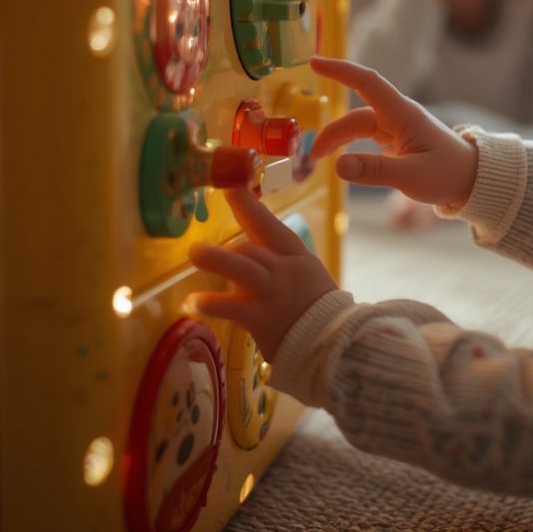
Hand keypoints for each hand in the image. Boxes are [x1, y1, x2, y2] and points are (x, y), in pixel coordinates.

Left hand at [187, 189, 337, 360]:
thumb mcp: (307, 277)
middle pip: (252, 248)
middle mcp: (284, 270)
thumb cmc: (318, 311)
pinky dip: (212, 303)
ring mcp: (273, 293)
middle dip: (227, 246)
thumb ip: (279, 264)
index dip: (250, 206)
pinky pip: (233, 307)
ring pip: (242, 267)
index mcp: (297, 258)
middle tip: (200, 245)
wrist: (338, 344)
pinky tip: (193, 302)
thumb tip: (245, 252)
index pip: (271, 226)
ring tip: (194, 253)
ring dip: (216, 259)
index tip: (232, 186)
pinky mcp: (263, 319)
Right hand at [310, 56, 477, 207]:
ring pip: (358, 127)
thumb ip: (374, 171)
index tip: (314, 62)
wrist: (472, 180)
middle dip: (331, 131)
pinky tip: (343, 161)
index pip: (366, 82)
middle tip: (312, 155)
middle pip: (355, 116)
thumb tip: (338, 166)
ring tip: (320, 159)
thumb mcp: (412, 176)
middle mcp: (396, 117)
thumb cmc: (448, 174)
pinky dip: (350, 148)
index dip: (340, 70)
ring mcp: (396, 129)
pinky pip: (366, 138)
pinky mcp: (396, 142)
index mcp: (402, 114)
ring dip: (338, 140)